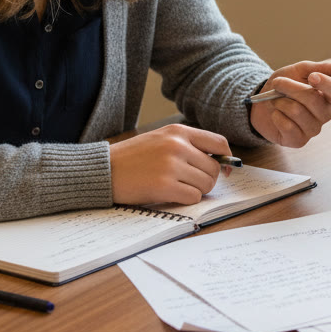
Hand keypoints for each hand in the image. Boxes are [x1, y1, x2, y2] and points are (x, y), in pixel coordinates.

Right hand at [109, 124, 230, 205]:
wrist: (104, 170)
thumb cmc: (133, 157)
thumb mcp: (161, 139)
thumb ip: (188, 145)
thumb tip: (220, 161)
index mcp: (178, 131)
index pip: (219, 143)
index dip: (226, 159)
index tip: (224, 169)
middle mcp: (177, 146)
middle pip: (214, 168)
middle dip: (207, 179)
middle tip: (191, 183)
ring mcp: (171, 166)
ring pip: (206, 184)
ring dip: (197, 190)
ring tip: (179, 188)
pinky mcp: (164, 186)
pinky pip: (193, 197)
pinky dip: (187, 200)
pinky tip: (172, 195)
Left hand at [249, 61, 330, 147]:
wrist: (260, 104)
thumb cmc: (283, 87)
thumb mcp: (301, 70)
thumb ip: (324, 68)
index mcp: (329, 96)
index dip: (328, 84)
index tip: (313, 76)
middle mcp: (324, 114)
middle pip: (314, 100)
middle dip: (291, 88)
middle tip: (279, 83)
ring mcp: (313, 129)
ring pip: (298, 111)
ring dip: (281, 102)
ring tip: (277, 101)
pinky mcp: (299, 141)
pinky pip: (288, 126)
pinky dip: (277, 116)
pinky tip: (276, 115)